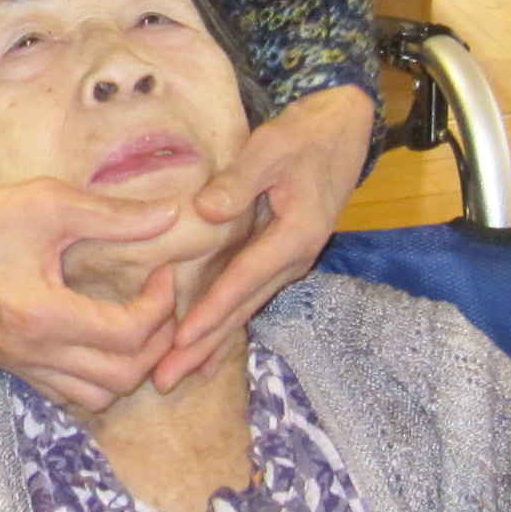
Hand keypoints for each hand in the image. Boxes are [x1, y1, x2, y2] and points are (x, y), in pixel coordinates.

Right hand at [0, 179, 183, 410]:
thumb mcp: (50, 203)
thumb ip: (114, 215)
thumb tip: (171, 215)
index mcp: (45, 314)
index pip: (129, 334)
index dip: (162, 306)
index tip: (163, 273)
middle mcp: (34, 352)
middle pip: (123, 378)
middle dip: (156, 344)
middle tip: (160, 305)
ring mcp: (21, 365)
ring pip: (97, 397)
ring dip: (128, 368)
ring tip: (134, 326)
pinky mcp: (11, 366)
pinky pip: (67, 395)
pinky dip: (96, 378)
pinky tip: (100, 339)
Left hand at [155, 83, 379, 388]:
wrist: (344, 131)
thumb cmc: (306, 135)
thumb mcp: (272, 147)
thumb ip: (240, 181)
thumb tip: (206, 212)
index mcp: (294, 236)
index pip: (244, 280)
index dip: (212, 311)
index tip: (182, 340)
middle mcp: (293, 258)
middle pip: (242, 309)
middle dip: (204, 347)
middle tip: (166, 380)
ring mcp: (288, 262)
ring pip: (245, 309)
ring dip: (211, 344)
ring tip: (177, 376)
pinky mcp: (279, 257)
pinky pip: (248, 297)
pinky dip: (225, 323)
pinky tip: (205, 347)